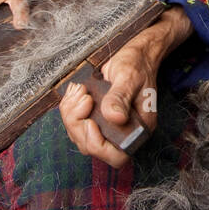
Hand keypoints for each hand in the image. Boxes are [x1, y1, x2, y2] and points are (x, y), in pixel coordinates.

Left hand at [58, 6, 192, 166]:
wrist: (136, 53)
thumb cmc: (137, 63)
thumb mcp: (128, 77)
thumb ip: (120, 97)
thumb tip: (114, 117)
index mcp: (138, 129)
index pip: (116, 156)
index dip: (98, 145)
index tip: (90, 122)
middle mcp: (123, 132)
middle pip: (91, 146)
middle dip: (78, 123)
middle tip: (83, 97)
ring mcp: (108, 126)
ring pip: (79, 135)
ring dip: (71, 114)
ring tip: (80, 91)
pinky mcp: (97, 117)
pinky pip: (76, 122)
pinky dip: (70, 108)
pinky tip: (76, 91)